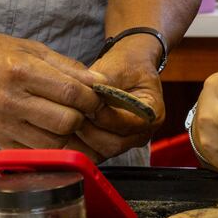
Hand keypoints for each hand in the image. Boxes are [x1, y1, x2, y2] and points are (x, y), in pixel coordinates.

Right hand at [0, 29, 103, 153]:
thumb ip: (69, 67)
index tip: (99, 98)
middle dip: (83, 118)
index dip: (93, 98)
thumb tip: (100, 82)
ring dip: (69, 136)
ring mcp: (2, 124)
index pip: (70, 93)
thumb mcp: (35, 49)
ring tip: (70, 123)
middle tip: (85, 111)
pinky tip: (52, 133)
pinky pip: (33, 152)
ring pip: (52, 144)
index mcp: (20, 71)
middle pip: (64, 122)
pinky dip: (49, 146)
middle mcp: (10, 101)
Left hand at [74, 38, 165, 160]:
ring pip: (100, 152)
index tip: (87, 106)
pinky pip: (93, 153)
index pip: (127, 123)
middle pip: (113, 144)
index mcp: (153, 113)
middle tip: (70, 115)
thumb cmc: (126, 65)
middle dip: (89, 130)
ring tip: (66, 121)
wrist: (129, 66)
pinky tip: (65, 130)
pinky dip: (78, 144)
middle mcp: (143, 133)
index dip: (105, 116)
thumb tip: (86, 96)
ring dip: (80, 138)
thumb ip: (103, 84)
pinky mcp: (111, 145)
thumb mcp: (117, 67)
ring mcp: (127, 142)